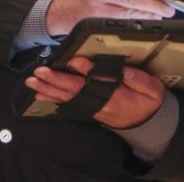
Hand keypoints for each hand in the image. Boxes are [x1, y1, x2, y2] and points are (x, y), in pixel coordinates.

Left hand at [25, 56, 166, 128]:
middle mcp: (100, 103)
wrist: (151, 124)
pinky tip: (40, 95)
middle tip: (39, 72)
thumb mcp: (149, 86)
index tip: (71, 59)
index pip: (96, 81)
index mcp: (115, 95)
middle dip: (55, 81)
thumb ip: (131, 76)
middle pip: (74, 90)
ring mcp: (93, 109)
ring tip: (32, 83)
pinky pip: (67, 104)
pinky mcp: (89, 111)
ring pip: (67, 98)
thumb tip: (113, 65)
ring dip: (48, 90)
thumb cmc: (149, 101)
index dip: (82, 69)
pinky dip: (53, 99)